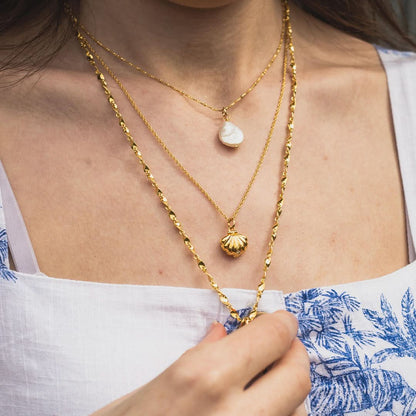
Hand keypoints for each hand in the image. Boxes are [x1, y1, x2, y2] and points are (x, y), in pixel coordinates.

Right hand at [91, 311, 310, 415]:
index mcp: (203, 378)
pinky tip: (256, 411)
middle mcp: (236, 415)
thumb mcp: (144, 391)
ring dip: (288, 392)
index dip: (281, 324)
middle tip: (282, 346)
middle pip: (297, 375)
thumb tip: (222, 334)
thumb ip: (193, 359)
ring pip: (298, 412)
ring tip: (266, 382)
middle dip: (293, 353)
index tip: (281, 321)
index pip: (270, 338)